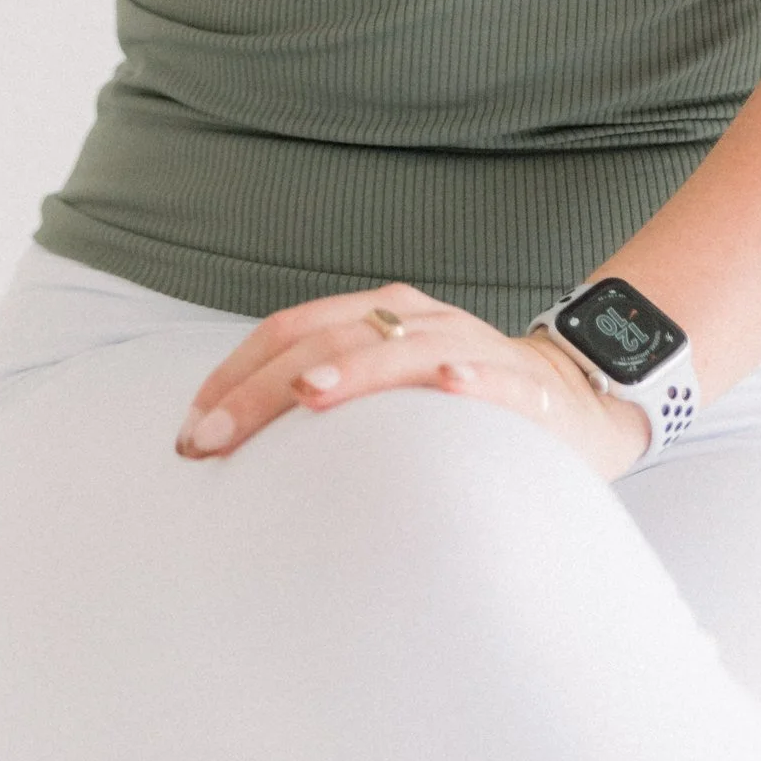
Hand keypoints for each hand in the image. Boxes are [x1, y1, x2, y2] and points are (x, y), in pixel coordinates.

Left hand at [174, 281, 650, 484]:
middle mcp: (415, 319)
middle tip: (211, 439)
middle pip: (326, 338)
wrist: (569, 402)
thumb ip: (325, 402)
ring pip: (402, 348)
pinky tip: (450, 385)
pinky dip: (470, 377)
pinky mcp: (521, 385)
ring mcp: (468, 345)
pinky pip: (495, 377)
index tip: (191, 430)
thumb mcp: (385, 392)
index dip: (235, 375)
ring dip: (354, 368)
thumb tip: (231, 445)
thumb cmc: (454, 406)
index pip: (288, 330)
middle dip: (263, 390)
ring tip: (309, 392)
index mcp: (375, 316)